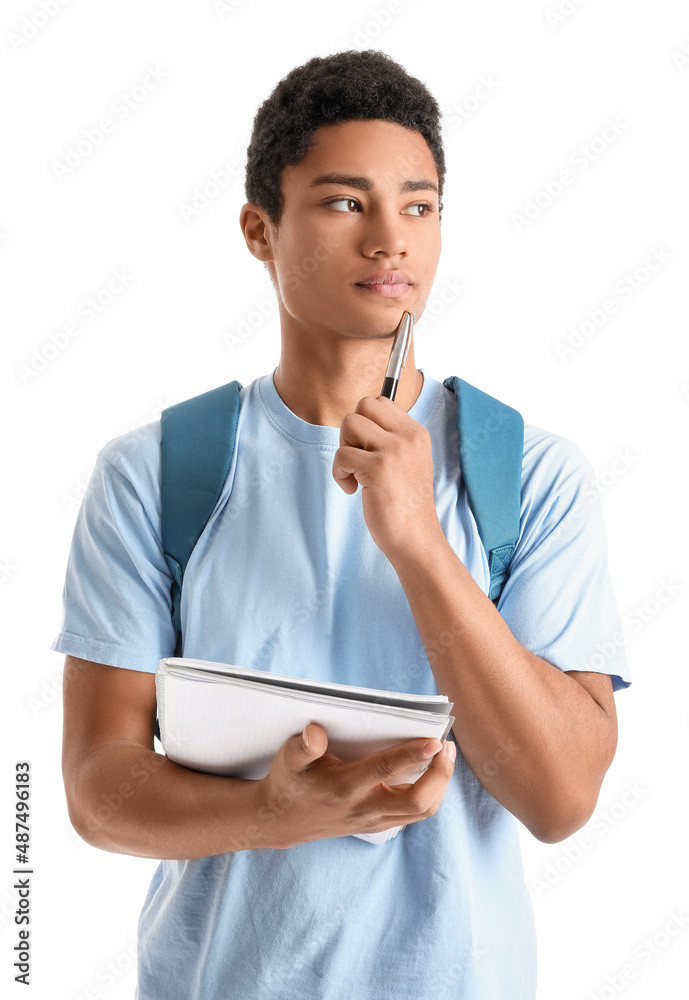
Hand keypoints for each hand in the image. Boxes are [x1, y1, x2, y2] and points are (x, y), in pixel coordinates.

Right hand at [253, 722, 455, 848]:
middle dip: (440, 775)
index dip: (412, 754)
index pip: (386, 770)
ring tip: (444, 756)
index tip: (434, 740)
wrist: (283, 821)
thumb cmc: (289, 782)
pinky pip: (415, 814)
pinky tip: (430, 771)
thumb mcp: (288, 759)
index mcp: (345, 788)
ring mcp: (374, 820)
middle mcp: (365, 808)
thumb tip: (315, 731)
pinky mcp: (379, 824)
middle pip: (418, 801)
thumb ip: (303, 746)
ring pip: (423, 810)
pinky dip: (430, 793)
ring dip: (440, 784)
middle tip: (446, 746)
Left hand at [331, 394, 440, 560]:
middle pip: (364, 405)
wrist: (416, 538)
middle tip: (358, 458)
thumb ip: (390, 440)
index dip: (365, 423)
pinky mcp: (377, 468)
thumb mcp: (408, 463)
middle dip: (352, 431)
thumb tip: (357, 422)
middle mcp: (408, 437)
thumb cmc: (405, 505)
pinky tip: (353, 490)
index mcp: (416, 433)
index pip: (380, 402)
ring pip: (349, 423)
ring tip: (355, 474)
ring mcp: (394, 451)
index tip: (367, 450)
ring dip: (344, 449)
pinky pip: (342, 454)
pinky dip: (339, 473)